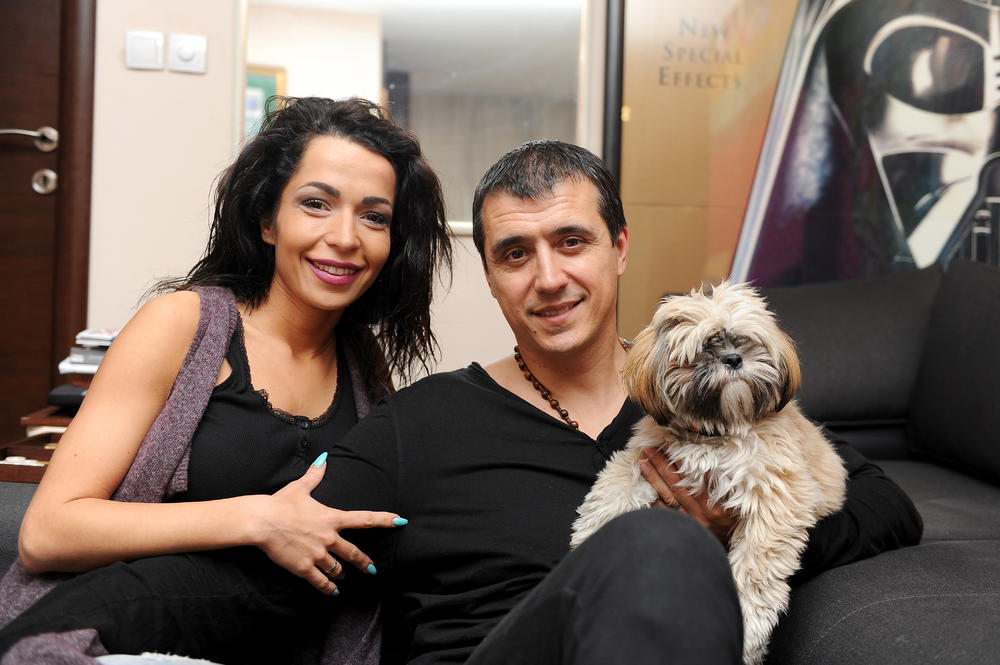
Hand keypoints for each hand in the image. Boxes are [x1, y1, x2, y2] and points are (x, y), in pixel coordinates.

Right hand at [254, 453, 404, 594]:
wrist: (262, 522)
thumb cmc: (281, 503)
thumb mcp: (300, 487)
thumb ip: (315, 475)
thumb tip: (323, 459)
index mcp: (332, 518)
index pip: (365, 519)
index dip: (384, 520)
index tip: (400, 521)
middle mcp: (329, 538)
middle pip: (354, 553)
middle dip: (364, 562)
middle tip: (371, 569)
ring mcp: (318, 554)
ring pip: (337, 569)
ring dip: (340, 574)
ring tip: (342, 577)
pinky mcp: (304, 568)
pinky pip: (321, 582)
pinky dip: (328, 588)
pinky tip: (333, 592)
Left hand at [638, 448, 737, 546]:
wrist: (728, 550)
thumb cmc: (734, 523)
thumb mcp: (735, 504)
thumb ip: (720, 486)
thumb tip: (707, 467)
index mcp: (713, 504)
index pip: (693, 477)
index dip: (679, 460)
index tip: (668, 445)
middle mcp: (699, 513)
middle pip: (675, 484)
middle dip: (661, 464)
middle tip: (648, 450)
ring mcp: (688, 522)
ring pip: (667, 496)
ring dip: (653, 478)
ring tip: (642, 463)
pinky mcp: (681, 529)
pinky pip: (664, 513)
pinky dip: (654, 500)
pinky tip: (645, 488)